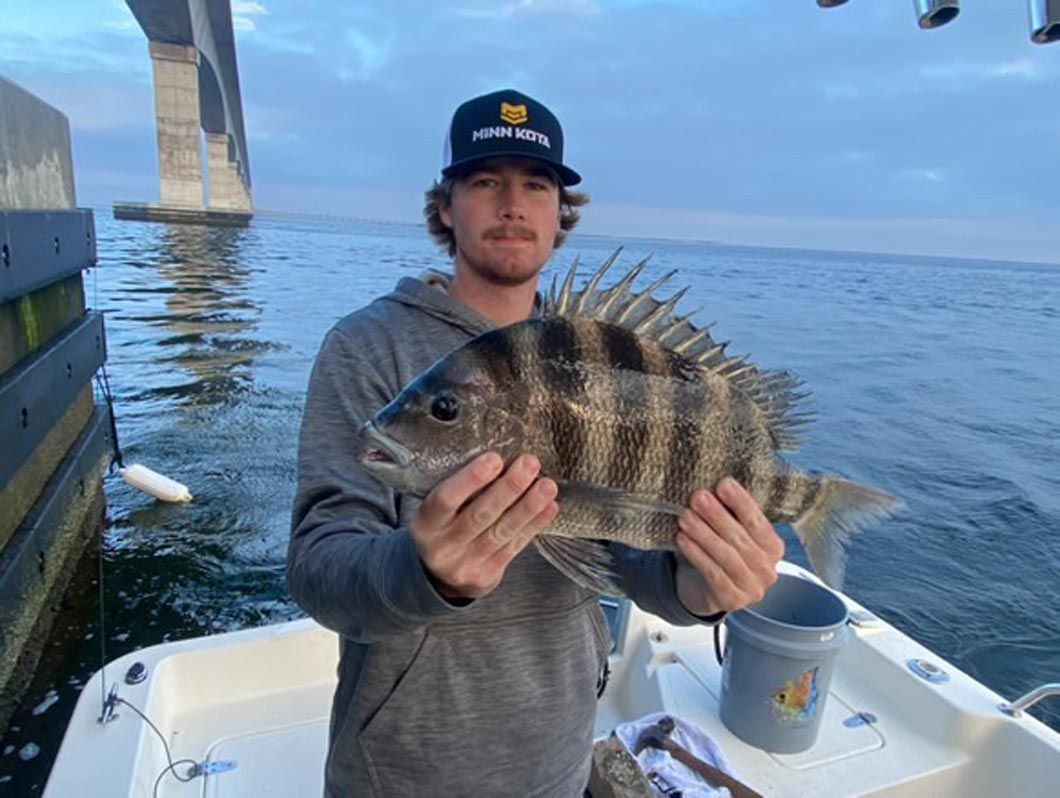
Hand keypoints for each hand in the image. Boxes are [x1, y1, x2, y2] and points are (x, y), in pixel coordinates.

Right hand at [411, 452, 558, 599]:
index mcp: (426, 523)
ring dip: (528, 506)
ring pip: (502, 531)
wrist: (437, 577)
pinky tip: (549, 508)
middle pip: (480, 514)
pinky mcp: (487, 575)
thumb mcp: (436, 511)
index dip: (470, 479)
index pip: (445, 499)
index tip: (495, 459)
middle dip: (509, 487)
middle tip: (529, 464)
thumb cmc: (442, 529)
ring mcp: (465, 563)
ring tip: (547, 486)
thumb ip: (458, 491)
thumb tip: (501, 459)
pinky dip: (534, 525)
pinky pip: (514, 547)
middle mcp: (443, 546)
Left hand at [674, 477, 784, 616]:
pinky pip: (713, 573)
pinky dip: (697, 554)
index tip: (723, 484)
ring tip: (685, 516)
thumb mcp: (730, 532)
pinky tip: (682, 539)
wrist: (706, 590)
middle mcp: (768, 570)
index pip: (758, 523)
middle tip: (698, 497)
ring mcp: (752, 588)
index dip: (741, 503)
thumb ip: (729, 514)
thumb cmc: (720, 552)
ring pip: (727, 556)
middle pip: (741, 539)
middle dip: (717, 515)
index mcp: (773, 547)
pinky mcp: (732, 600)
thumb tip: (712, 487)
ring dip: (704, 534)